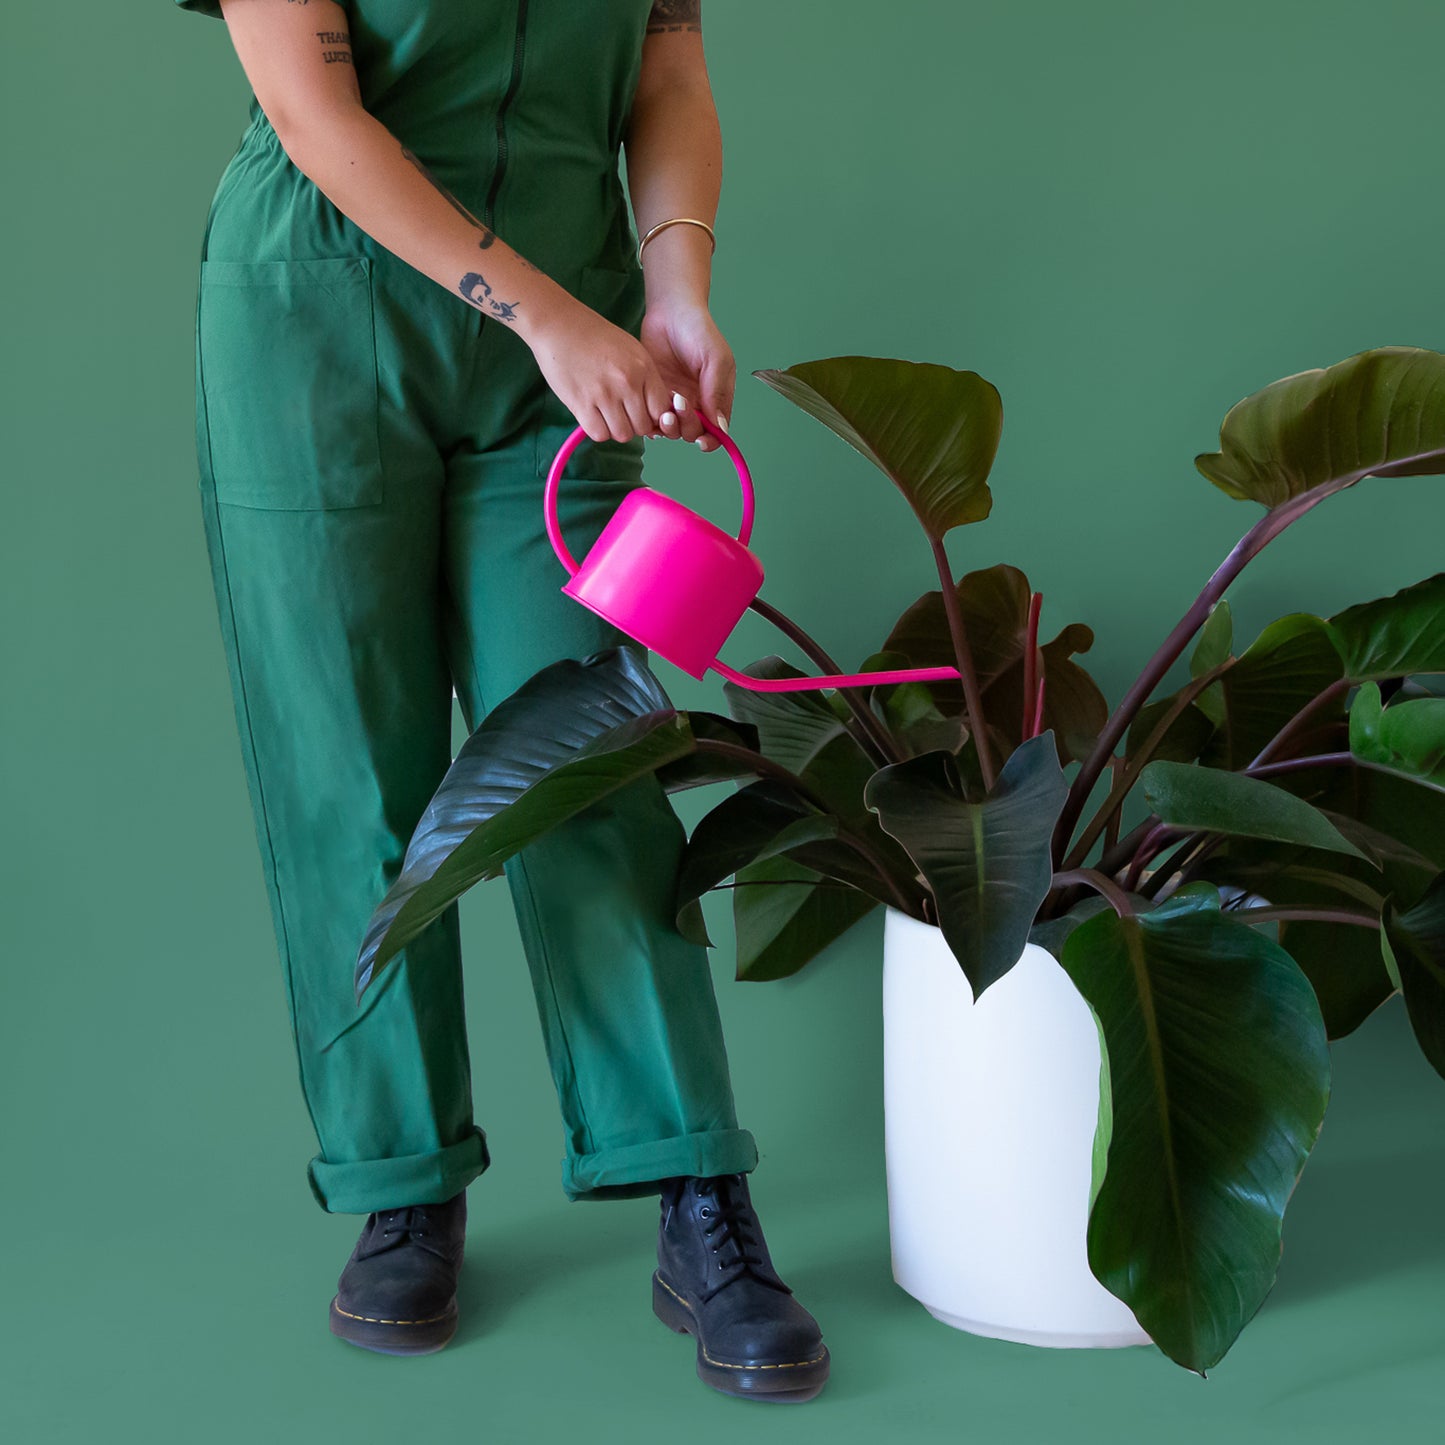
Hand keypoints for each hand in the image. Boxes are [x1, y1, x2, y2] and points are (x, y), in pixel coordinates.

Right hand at [527, 296, 675, 443]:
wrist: (557, 324)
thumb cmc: (594, 336)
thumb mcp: (631, 349)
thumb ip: (645, 377)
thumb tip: (654, 410)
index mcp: (643, 367)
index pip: (661, 410)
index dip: (653, 417)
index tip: (642, 413)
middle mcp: (628, 382)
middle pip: (642, 427)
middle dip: (633, 425)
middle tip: (621, 414)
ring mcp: (605, 394)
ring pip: (622, 434)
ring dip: (615, 429)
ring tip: (605, 415)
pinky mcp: (582, 404)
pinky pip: (599, 434)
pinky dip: (597, 430)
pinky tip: (592, 416)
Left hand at [639, 299, 736, 452]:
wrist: (670, 310)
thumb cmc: (698, 331)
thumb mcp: (715, 359)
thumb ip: (717, 393)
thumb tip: (720, 427)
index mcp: (716, 397)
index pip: (717, 431)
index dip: (710, 440)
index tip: (701, 438)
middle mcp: (696, 403)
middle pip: (693, 433)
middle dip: (687, 427)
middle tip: (679, 405)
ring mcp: (674, 400)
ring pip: (672, 429)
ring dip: (669, 426)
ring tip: (665, 409)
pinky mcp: (654, 394)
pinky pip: (652, 418)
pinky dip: (652, 420)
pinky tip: (651, 408)